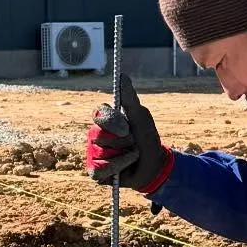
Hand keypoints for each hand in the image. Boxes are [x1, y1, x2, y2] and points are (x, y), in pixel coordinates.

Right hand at [86, 74, 173, 193]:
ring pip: (100, 153)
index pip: (98, 114)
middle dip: (122, 141)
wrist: (154, 166)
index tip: (127, 129)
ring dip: (122, 157)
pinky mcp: (94, 171)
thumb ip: (130, 99)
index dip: (112, 122)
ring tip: (130, 156)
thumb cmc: (147, 138)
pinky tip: (122, 170)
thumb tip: (122, 76)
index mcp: (105, 119)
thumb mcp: (141, 117)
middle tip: (132, 143)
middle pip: (99, 135)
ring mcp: (93, 153)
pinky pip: (99, 169)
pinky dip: (116, 169)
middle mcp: (95, 134)